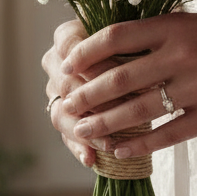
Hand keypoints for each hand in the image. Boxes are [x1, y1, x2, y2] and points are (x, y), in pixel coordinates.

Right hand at [41, 18, 126, 167]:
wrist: (129, 60)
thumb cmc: (132, 43)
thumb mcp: (132, 37)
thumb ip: (128, 45)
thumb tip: (141, 58)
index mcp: (66, 37)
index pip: (71, 48)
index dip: (95, 62)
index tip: (124, 71)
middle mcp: (55, 64)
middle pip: (66, 85)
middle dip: (94, 101)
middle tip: (122, 110)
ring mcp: (55, 92)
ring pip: (61, 114)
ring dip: (85, 130)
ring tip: (107, 142)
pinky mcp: (64, 116)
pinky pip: (66, 135)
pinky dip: (79, 148)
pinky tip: (91, 159)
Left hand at [58, 9, 196, 158]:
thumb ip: (162, 34)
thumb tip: (116, 48)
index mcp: (175, 25)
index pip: (116, 36)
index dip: (85, 51)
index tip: (66, 62)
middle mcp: (183, 54)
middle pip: (119, 77)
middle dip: (86, 93)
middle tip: (65, 104)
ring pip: (139, 109)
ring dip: (105, 122)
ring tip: (83, 130)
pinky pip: (169, 133)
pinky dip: (140, 142)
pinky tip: (120, 148)